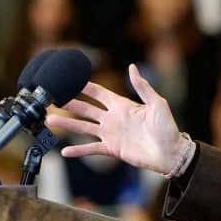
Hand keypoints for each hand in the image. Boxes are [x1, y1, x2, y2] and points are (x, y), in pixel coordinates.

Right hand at [45, 64, 187, 175]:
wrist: (170, 153)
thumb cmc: (167, 127)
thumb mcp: (157, 103)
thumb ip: (142, 86)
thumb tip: (132, 67)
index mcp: (122, 105)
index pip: (98, 93)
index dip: (84, 86)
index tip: (69, 79)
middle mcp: (112, 118)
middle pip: (85, 109)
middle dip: (69, 104)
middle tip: (52, 99)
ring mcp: (110, 134)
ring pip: (83, 127)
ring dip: (67, 125)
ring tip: (50, 121)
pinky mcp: (112, 149)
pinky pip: (91, 149)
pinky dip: (78, 151)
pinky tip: (64, 152)